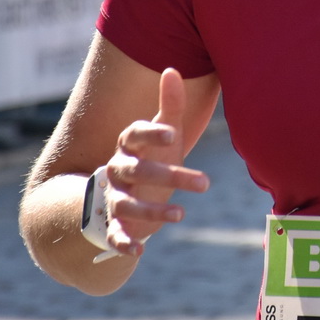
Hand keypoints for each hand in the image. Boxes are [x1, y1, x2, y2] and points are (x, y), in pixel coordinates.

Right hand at [103, 68, 210, 256]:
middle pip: (136, 170)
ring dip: (151, 210)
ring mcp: (113, 197)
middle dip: (169, 175)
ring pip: (126, 202)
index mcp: (128, 145)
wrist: (124, 191)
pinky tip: (138, 251)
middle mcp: (117, 170)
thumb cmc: (152, 156)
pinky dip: (123, 242)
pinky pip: (113, 233)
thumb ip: (169, 105)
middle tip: (206, 182)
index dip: (152, 134)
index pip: (133, 134)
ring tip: (181, 215)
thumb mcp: (164, 133)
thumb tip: (172, 68)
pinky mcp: (114, 223)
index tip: (175, 135)